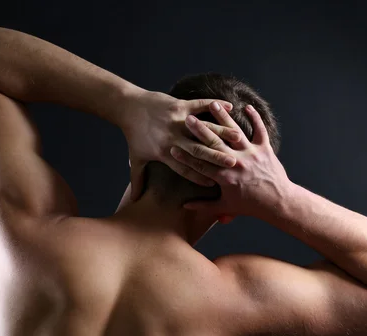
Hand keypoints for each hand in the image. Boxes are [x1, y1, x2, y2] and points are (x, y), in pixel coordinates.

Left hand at [121, 90, 236, 199]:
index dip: (199, 177)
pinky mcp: (179, 104)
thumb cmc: (133, 136)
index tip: (214, 185)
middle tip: (234, 164)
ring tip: (238, 138)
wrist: (128, 108)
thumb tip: (136, 200)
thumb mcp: (136, 159)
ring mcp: (176, 120)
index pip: (184, 168)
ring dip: (221, 132)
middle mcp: (172, 137)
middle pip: (197, 150)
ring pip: (203, 128)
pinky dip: (215, 105)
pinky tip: (231, 107)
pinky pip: (200, 104)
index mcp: (164, 153)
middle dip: (216, 157)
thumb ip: (138, 180)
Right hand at [169, 102, 290, 220]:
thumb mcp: (226, 207)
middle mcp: (236, 162)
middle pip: (214, 143)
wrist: (278, 203)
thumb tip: (185, 206)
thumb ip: (204, 206)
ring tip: (212, 105)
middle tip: (188, 119)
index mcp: (225, 177)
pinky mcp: (265, 149)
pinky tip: (247, 107)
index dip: (185, 156)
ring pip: (235, 132)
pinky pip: (260, 130)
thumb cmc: (251, 206)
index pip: (201, 164)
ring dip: (223, 118)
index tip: (172, 147)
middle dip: (200, 130)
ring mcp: (251, 154)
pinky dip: (255, 118)